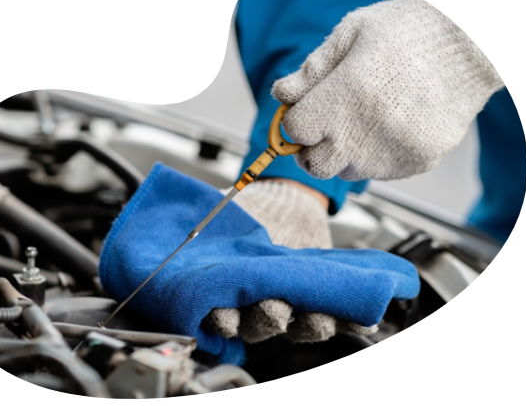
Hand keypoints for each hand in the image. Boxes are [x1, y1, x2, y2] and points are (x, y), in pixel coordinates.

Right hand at [99, 164, 419, 362]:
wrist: (281, 199)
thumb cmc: (241, 211)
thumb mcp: (215, 216)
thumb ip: (197, 224)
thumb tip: (168, 220)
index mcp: (224, 292)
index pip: (217, 319)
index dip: (220, 322)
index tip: (224, 318)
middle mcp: (253, 305)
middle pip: (257, 326)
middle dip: (264, 320)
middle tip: (272, 309)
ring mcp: (288, 302)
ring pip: (295, 325)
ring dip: (307, 324)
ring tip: (318, 317)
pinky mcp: (318, 296)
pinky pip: (332, 313)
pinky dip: (346, 319)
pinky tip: (357, 319)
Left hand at [273, 0, 503, 180]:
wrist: (472, 45)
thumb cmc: (409, 32)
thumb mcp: (352, 33)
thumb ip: (312, 70)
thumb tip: (282, 95)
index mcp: (344, 96)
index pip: (295, 131)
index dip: (295, 120)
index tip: (304, 112)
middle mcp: (365, 132)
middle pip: (314, 165)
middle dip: (311, 148)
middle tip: (323, 127)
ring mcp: (392, 152)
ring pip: (346, 172)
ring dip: (343, 153)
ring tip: (362, 121)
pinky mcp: (415, 162)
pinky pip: (379, 173)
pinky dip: (374, 156)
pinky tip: (387, 127)